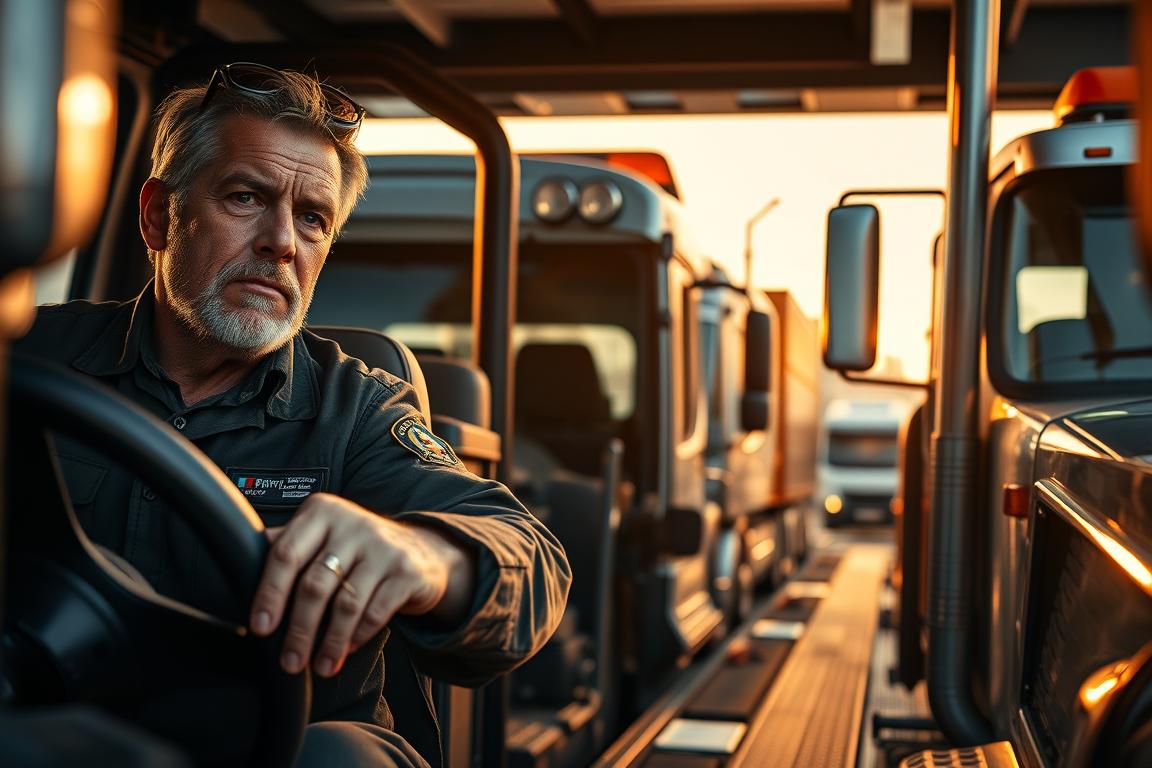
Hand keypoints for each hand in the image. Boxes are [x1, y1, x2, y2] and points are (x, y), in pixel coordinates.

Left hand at [248, 493, 474, 677]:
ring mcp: (383, 546)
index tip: (261, 627)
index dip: (269, 594)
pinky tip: (346, 651)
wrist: (423, 552)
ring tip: (320, 666)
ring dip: (329, 642)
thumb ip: (290, 543)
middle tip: (289, 661)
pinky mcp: (407, 571)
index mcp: (323, 512)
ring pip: (346, 602)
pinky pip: (376, 611)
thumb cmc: (359, 549)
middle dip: (299, 629)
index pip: (286, 554)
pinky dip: (357, 636)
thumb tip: (243, 556)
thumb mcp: (324, 535)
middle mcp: (353, 523)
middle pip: (314, 584)